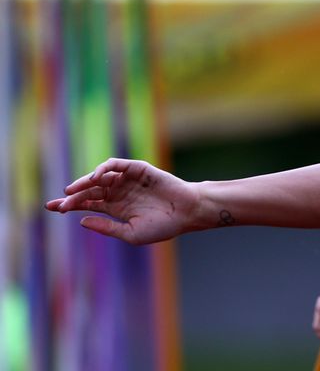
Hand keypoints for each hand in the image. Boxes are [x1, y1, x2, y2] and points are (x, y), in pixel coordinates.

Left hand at [45, 158, 199, 244]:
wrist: (186, 213)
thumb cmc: (163, 226)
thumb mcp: (131, 233)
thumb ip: (107, 227)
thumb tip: (82, 220)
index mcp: (116, 209)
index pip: (88, 204)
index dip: (70, 205)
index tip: (53, 209)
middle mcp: (119, 193)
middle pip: (89, 191)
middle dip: (73, 196)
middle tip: (59, 203)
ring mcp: (127, 180)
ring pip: (99, 177)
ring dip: (85, 182)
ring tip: (73, 191)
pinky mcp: (137, 169)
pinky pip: (116, 165)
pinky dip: (104, 168)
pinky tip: (96, 177)